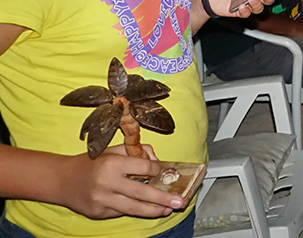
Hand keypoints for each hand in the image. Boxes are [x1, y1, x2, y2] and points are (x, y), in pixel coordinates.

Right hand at [60, 145, 181, 218]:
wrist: (62, 180)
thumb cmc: (91, 163)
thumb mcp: (112, 150)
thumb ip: (136, 151)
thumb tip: (157, 160)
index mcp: (112, 164)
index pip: (143, 167)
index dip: (156, 169)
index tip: (162, 171)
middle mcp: (107, 183)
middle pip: (141, 193)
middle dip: (162, 198)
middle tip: (179, 202)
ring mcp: (102, 201)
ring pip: (133, 208)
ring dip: (153, 210)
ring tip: (168, 210)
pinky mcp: (98, 213)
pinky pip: (121, 212)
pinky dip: (134, 210)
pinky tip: (146, 209)